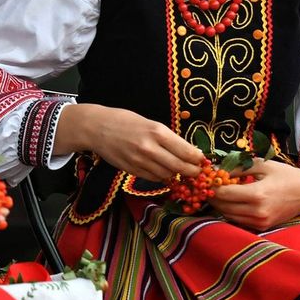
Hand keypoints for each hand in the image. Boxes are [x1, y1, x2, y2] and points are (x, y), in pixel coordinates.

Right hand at [53, 103, 204, 180]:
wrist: (97, 128)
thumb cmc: (125, 121)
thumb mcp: (150, 123)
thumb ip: (167, 138)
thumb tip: (189, 151)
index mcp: (157, 132)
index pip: (186, 151)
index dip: (197, 159)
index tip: (202, 161)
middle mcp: (150, 148)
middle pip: (179, 167)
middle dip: (192, 172)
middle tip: (197, 172)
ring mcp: (140, 161)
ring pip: (167, 175)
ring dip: (176, 175)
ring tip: (180, 171)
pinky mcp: (132, 170)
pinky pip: (153, 178)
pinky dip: (161, 176)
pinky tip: (162, 170)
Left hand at [209, 160, 299, 229]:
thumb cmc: (286, 175)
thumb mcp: (262, 165)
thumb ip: (238, 168)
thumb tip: (217, 170)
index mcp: (257, 194)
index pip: (224, 193)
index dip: (211, 186)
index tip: (205, 179)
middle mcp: (257, 212)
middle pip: (223, 207)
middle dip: (212, 196)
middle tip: (207, 185)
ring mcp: (260, 222)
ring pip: (228, 216)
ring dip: (220, 205)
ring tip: (217, 192)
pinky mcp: (262, 227)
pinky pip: (238, 221)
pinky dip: (230, 211)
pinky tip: (230, 200)